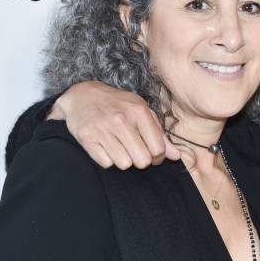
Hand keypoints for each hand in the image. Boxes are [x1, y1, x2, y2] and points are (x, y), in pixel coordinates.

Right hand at [49, 81, 179, 168]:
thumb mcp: (141, 111)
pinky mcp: (87, 139)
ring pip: (124, 164)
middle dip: (141, 160)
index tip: (152, 153)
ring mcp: (103, 129)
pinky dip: (108, 159)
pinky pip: (106, 163)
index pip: (158, 149)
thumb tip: (176, 156)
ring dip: (124, 160)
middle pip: (142, 161)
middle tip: (136, 151)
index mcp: (139, 112)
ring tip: (120, 146)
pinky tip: (106, 146)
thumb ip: (159, 133)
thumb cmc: (118, 105)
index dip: (158, 157)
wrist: (83, 96)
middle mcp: (121, 120)